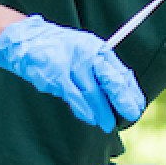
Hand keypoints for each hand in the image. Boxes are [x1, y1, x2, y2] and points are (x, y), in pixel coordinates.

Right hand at [0, 15, 145, 131]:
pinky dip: (83, 108)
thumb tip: (122, 91)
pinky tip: (90, 118)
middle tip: (131, 115)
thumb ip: (101, 70)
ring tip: (109, 124)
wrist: (27, 39)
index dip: (130, 91)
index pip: (120, 72)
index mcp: (98, 48)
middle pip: (110, 80)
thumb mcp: (85, 52)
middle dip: (122, 100)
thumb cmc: (61, 49)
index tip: (137, 105)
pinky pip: (73, 95)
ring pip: (92, 92)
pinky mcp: (56, 74)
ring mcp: (72, 64)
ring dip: (102, 111)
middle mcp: (88, 54)